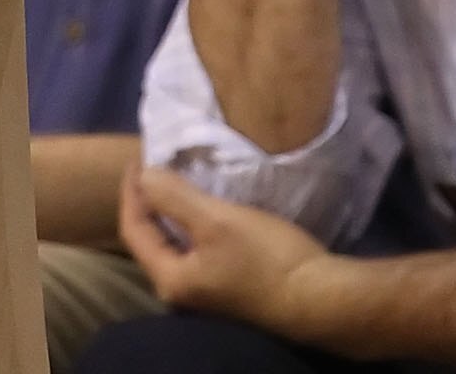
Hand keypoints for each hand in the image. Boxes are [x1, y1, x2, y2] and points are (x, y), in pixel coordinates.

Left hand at [120, 166, 332, 334]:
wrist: (323, 299)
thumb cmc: (266, 258)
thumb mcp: (216, 220)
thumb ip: (173, 196)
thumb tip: (145, 176)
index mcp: (171, 281)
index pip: (133, 230)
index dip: (132, 190)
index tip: (140, 156)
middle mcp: (183, 294)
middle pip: (151, 239)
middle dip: (149, 200)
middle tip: (155, 164)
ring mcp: (207, 294)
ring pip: (175, 244)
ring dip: (172, 211)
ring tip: (177, 178)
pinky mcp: (229, 288)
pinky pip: (197, 250)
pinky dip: (192, 224)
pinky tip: (205, 207)